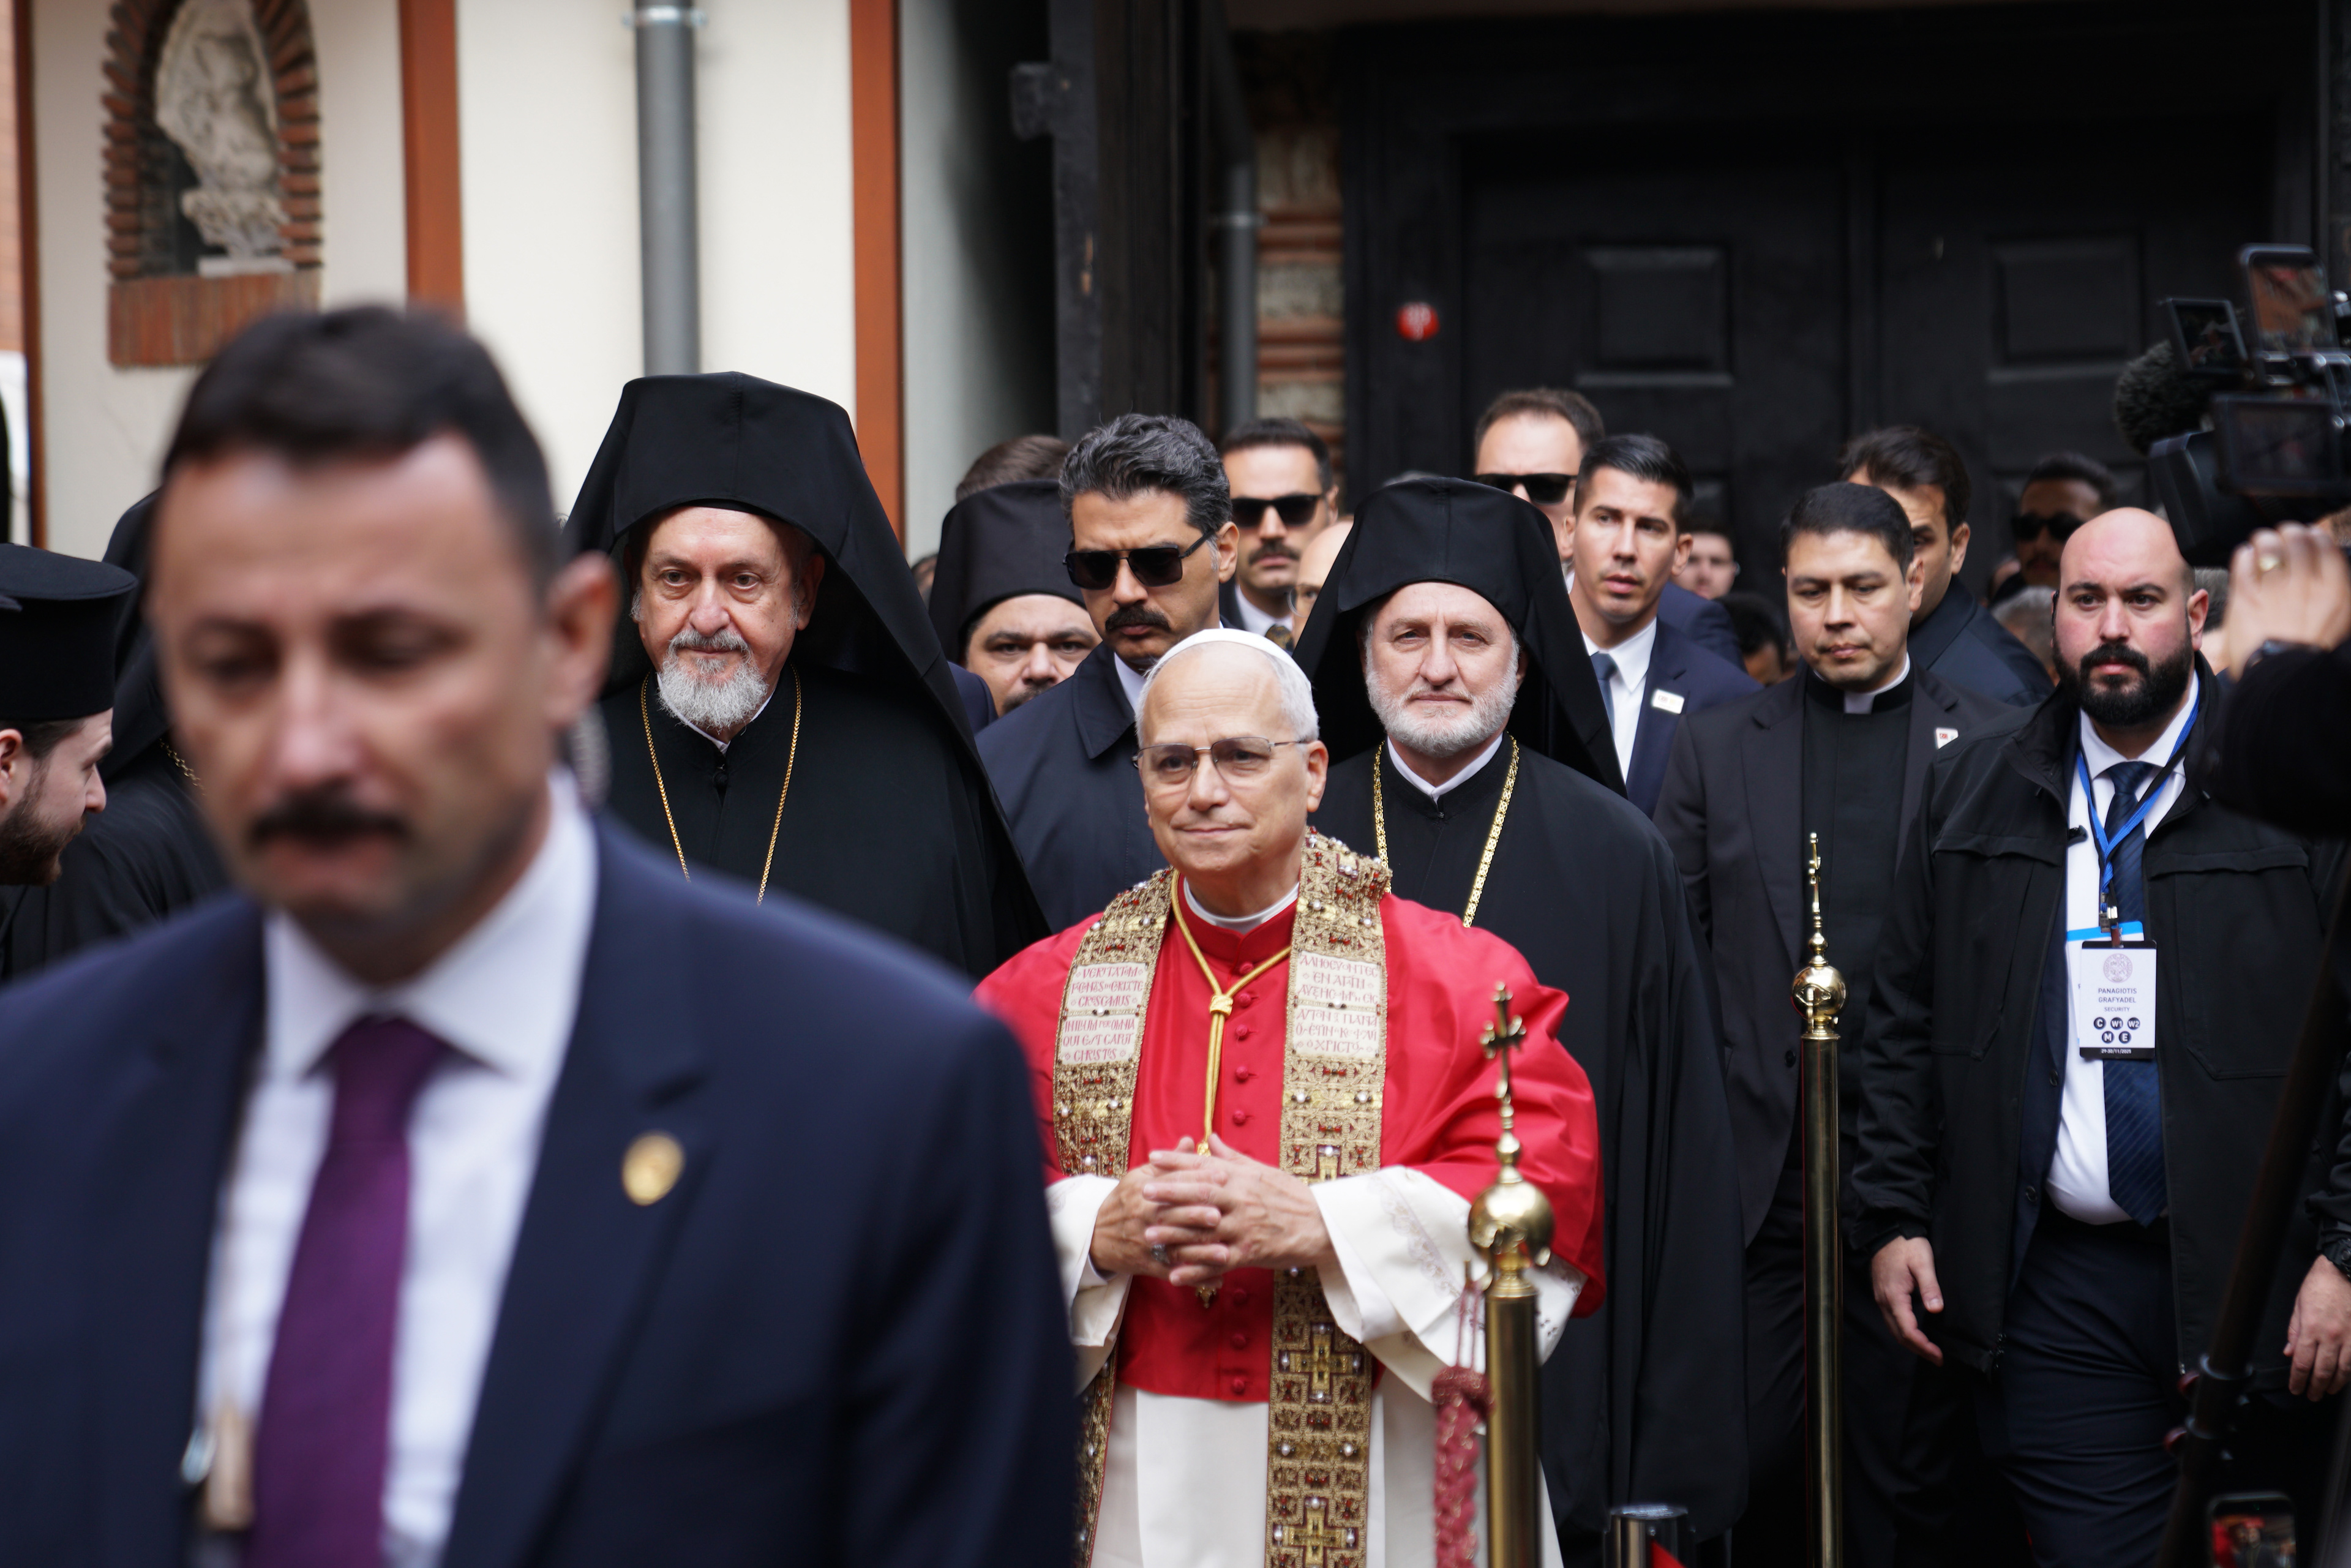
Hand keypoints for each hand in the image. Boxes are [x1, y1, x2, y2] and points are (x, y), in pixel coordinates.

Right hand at [1087, 1150, 1221, 1279]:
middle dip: (1197, 1215)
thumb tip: (1190, 1141)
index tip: (1223, 1176)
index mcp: (1144, 1191)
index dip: (1199, 1178)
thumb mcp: (1139, 1177)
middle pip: (1174, 1214)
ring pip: (1176, 1248)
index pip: (1174, 1182)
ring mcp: (1147, 1243)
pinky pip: (1175, 1272)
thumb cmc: (1125, 1202)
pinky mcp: (1149, 1265)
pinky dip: (1196, 1278)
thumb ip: (1168, 1163)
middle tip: (1220, 1214)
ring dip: (1201, 1252)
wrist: (1096, 1235)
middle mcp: (1145, 1216)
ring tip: (1225, 1252)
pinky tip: (1217, 1279)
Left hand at [1135, 1135, 1338, 1289]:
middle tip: (1143, 1191)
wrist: (1322, 1226)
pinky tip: (1175, 1274)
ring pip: (1204, 1230)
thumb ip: (1233, 1158)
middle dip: (1170, 1192)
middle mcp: (1240, 1199)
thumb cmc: (1291, 1196)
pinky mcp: (1250, 1253)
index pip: (1205, 1165)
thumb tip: (1212, 1137)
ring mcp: (1244, 1227)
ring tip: (1149, 1234)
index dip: (1178, 1160)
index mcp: (1242, 1178)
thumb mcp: (1263, 1171)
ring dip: (1175, 1233)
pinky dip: (1196, 1270)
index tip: (1153, 1156)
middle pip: (1200, 1194)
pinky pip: (1218, 1262)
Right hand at [1871, 1236, 1944, 1364]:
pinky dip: (1904, 1332)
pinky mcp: (1882, 1294)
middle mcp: (1884, 1301)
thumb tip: (1936, 1310)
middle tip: (1937, 1358)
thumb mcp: (1923, 1262)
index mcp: (1894, 1295)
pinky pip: (1891, 1320)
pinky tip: (1915, 1333)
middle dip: (1918, 1349)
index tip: (1938, 1355)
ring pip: (1893, 1329)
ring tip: (1928, 1350)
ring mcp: (1881, 1298)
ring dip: (1910, 1342)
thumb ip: (1930, 1287)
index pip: (1907, 1330)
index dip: (1923, 1346)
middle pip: (1898, 1334)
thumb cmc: (1907, 1245)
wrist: (1887, 1230)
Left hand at [2227, 524, 2350, 678]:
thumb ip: (2333, 593)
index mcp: (2335, 591)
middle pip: (2297, 538)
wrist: (2282, 681)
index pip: (2325, 544)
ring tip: (2260, 545)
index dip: (2314, 535)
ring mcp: (2276, 589)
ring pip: (2269, 544)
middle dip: (2287, 532)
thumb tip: (2329, 569)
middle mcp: (2307, 585)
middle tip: (2281, 537)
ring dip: (2263, 539)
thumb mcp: (2338, 622)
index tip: (2307, 536)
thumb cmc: (2308, 654)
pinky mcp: (2246, 597)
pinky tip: (2245, 557)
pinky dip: (2244, 554)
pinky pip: (2244, 561)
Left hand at [2286, 1255, 2350, 1399]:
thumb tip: (2290, 1352)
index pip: (2302, 1363)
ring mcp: (2350, 1337)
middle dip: (2315, 1387)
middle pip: (2322, 1371)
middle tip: (2311, 1396)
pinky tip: (2345, 1377)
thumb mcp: (2298, 1305)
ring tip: (2327, 1391)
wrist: (2344, 1271)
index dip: (2297, 1380)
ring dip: (2334, 1384)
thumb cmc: (2319, 1285)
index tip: (2295, 1389)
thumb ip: (2294, 1331)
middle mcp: (2331, 1336)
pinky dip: (2350, 1372)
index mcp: (2311, 1329)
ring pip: (2343, 1370)